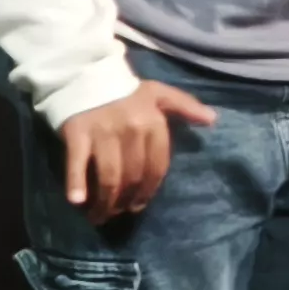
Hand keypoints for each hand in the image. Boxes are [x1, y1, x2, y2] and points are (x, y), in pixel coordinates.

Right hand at [56, 82, 216, 222]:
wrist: (83, 73)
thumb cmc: (124, 90)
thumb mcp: (158, 93)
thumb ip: (185, 106)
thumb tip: (212, 120)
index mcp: (153, 123)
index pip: (156, 168)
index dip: (148, 191)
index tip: (138, 204)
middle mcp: (131, 130)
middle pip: (133, 177)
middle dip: (126, 201)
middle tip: (118, 213)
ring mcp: (103, 133)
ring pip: (109, 177)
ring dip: (105, 202)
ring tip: (99, 216)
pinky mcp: (77, 134)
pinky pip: (78, 164)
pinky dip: (76, 184)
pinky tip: (77, 201)